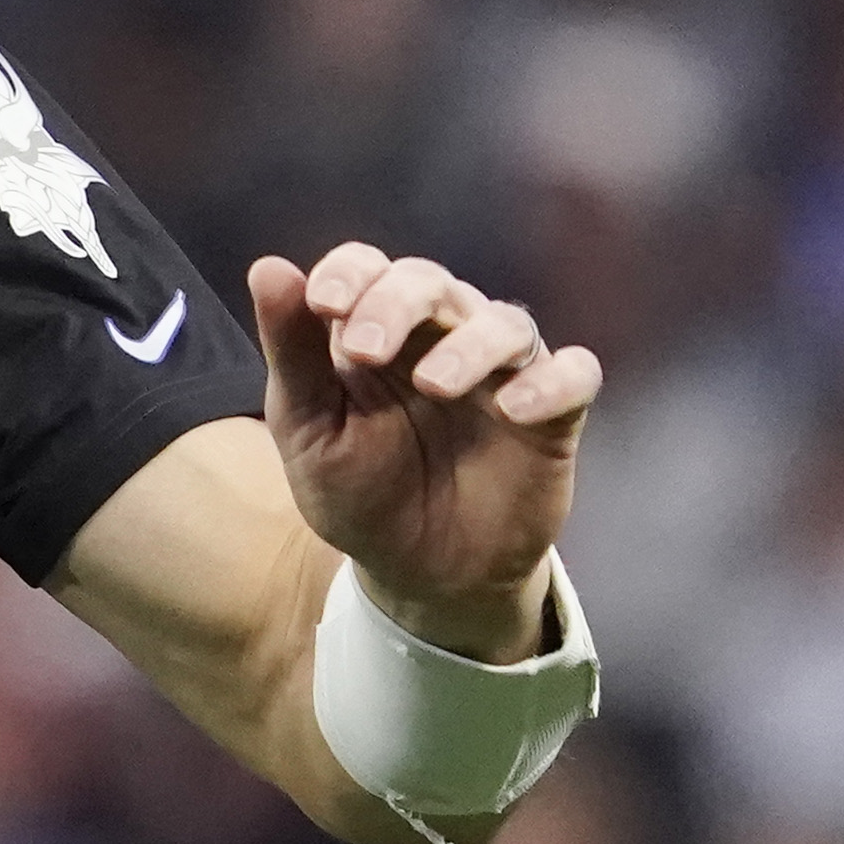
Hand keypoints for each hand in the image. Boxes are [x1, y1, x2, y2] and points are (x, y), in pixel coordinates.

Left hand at [247, 245, 599, 659]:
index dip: (350, 273)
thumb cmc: (361, 496)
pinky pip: (574, 375)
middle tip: (366, 353)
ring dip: (470, 344)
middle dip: (396, 303)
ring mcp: (501, 373)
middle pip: (432, 282)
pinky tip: (513, 410)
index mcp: (378, 332)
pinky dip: (551, 382)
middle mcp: (442, 337)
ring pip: (505, 322)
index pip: (370, 269)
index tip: (322, 304)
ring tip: (434, 386)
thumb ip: (293, 354)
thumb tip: (268, 267)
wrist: (421, 576)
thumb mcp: (312, 432)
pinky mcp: (551, 415)